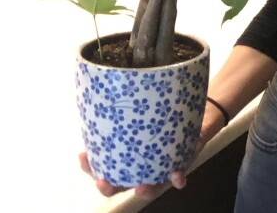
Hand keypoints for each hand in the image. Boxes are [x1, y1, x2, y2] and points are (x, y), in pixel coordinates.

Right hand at [79, 112, 220, 198]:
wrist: (194, 112)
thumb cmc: (162, 110)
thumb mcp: (143, 107)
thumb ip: (128, 103)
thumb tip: (103, 85)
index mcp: (127, 154)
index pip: (103, 165)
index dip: (89, 165)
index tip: (82, 155)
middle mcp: (141, 166)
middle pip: (121, 183)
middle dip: (110, 187)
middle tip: (103, 182)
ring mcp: (160, 169)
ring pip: (149, 187)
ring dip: (144, 190)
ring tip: (140, 187)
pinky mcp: (181, 165)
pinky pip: (178, 177)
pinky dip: (177, 178)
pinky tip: (176, 175)